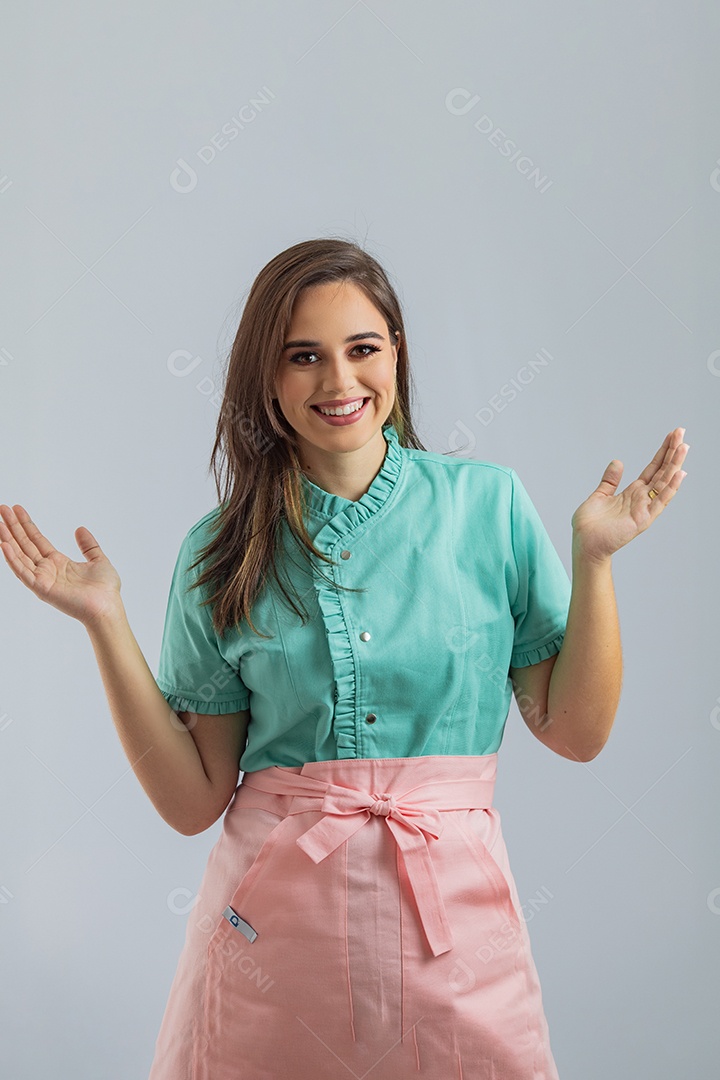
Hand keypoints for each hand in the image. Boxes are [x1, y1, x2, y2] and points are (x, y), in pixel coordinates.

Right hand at [0, 503, 122, 626]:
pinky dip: (13, 559)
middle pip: (25, 544)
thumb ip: (88, 545)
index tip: (16, 509)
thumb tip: (80, 529)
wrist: (107, 607)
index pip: (36, 540)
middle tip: (2, 509)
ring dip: (8, 540)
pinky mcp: (42, 589)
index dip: (26, 524)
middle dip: (13, 527)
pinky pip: (23, 572)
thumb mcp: (98, 560)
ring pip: (20, 556)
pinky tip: (4, 545)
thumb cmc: (105, 590)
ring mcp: (42, 579)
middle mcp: (47, 570)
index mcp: (58, 563)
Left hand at [570, 427, 689, 563]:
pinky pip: (659, 502)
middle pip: (662, 472)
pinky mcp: (642, 519)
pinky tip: (679, 474)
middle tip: (682, 433)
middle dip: (672, 452)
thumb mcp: (599, 495)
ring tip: (684, 447)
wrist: (584, 544)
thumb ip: (610, 481)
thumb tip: (617, 462)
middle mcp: (642, 499)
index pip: (653, 468)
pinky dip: (670, 488)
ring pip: (664, 483)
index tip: (672, 435)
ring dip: (675, 465)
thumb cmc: (590, 525)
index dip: (662, 452)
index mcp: (632, 492)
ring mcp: (644, 509)